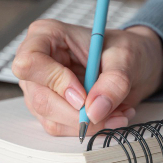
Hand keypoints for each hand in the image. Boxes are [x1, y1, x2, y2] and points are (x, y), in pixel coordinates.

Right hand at [11, 19, 162, 136]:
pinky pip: (61, 127)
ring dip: (87, 123)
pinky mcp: (49, 107)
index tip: (83, 95)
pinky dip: (88, 127)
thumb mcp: (125, 58)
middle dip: (77, 113)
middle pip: (39, 98)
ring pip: (50, 118)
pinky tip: (109, 116)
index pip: (30, 62)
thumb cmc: (122, 49)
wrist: (132, 63)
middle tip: (109, 112)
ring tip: (117, 112)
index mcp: (46, 35)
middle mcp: (37, 61)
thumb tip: (95, 111)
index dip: (54, 82)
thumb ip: (113, 82)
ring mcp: (39, 87)